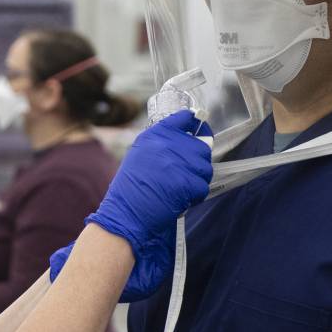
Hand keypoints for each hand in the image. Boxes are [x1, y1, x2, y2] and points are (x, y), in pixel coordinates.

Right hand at [64, 111, 212, 300]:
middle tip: (185, 174)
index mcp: (155, 135)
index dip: (195, 125)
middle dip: (197, 162)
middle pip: (201, 146)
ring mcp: (180, 162)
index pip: (185, 118)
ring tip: (179, 188)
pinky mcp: (188, 182)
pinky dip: (195, 195)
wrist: (126, 213)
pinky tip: (180, 198)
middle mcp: (169, 144)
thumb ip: (161, 146)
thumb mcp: (140, 156)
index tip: (199, 128)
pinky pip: (203, 186)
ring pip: (205, 167)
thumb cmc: (130, 188)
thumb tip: (186, 141)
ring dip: (196, 179)